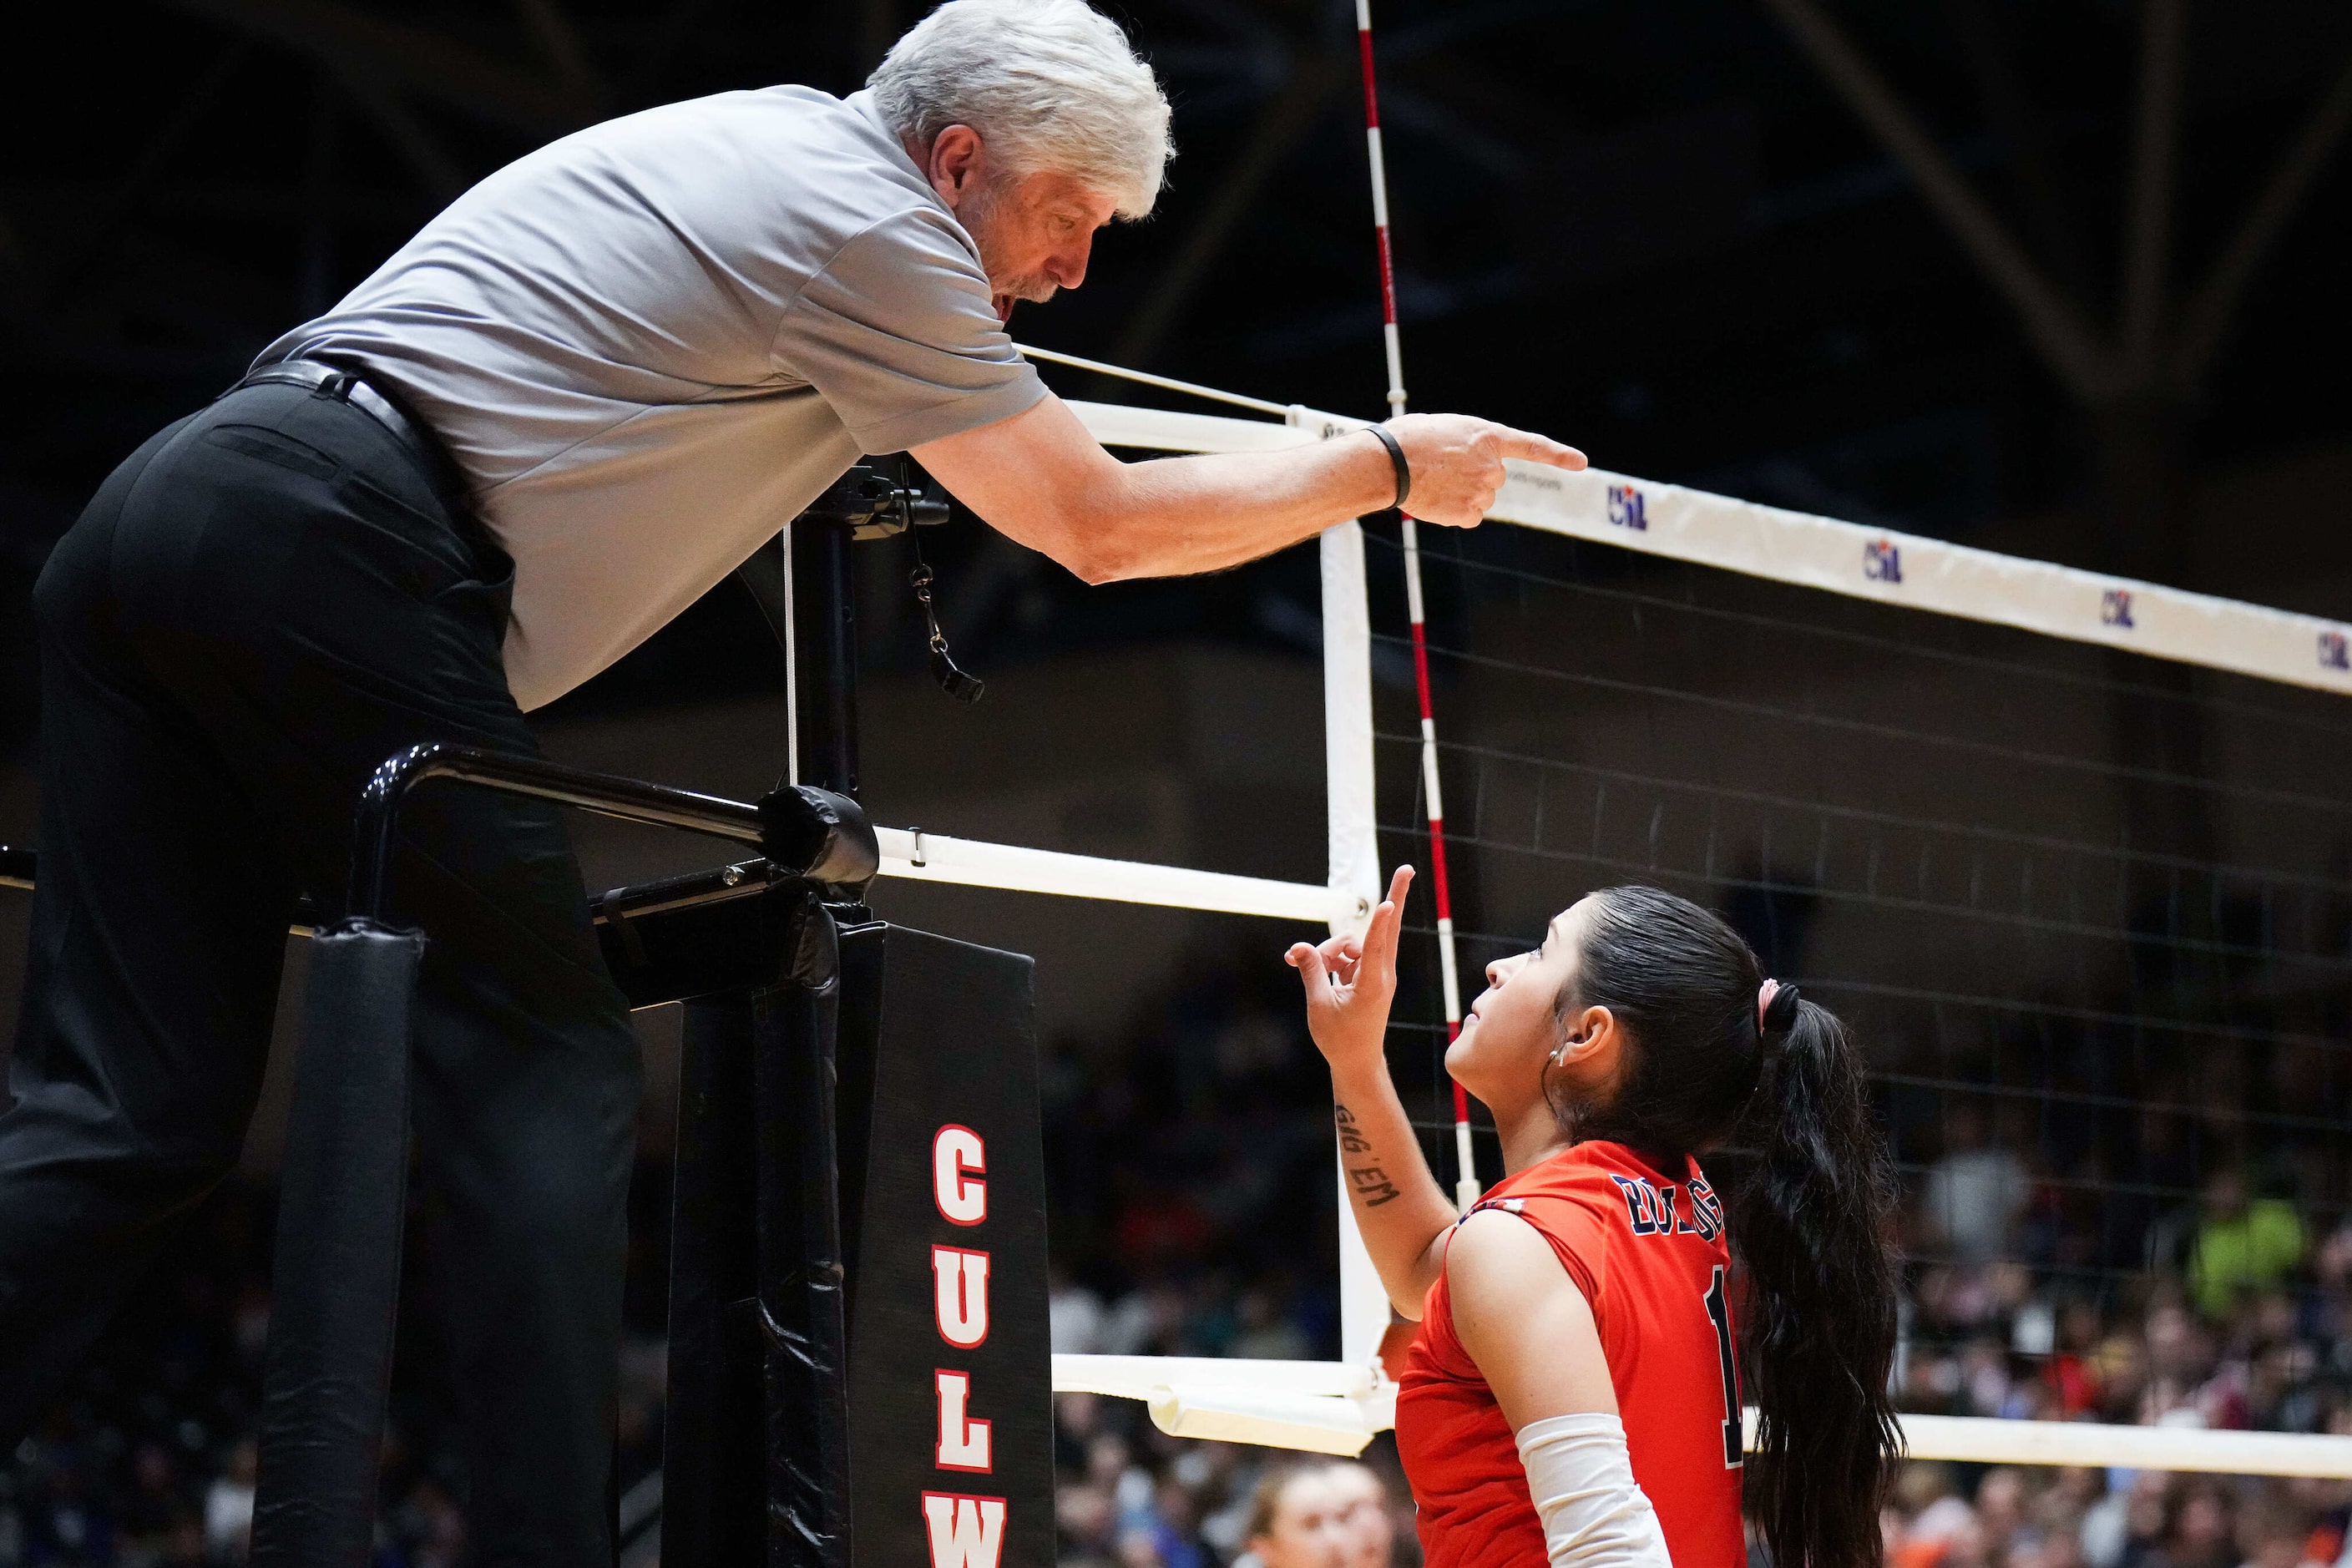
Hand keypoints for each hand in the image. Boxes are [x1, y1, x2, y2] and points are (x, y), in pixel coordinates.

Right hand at [1287, 866, 1413, 1077]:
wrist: (1356, 1061)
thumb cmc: (1340, 1039)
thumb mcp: (1319, 1005)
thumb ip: (1311, 971)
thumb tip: (1299, 946)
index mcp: (1373, 985)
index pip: (1377, 947)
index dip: (1380, 923)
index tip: (1389, 903)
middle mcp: (1380, 974)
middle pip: (1387, 928)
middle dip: (1396, 896)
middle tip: (1406, 869)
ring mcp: (1375, 972)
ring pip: (1350, 943)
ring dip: (1328, 950)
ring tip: (1305, 967)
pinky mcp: (1367, 973)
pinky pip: (1347, 953)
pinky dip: (1329, 958)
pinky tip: (1311, 967)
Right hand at [1384, 415, 1585, 528]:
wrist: (1390, 463)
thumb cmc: (1410, 440)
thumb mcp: (1447, 429)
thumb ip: (1470, 444)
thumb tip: (1468, 467)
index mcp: (1489, 436)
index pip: (1532, 445)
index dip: (1558, 455)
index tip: (1581, 463)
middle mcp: (1493, 465)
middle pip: (1495, 478)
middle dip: (1475, 475)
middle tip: (1443, 468)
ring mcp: (1483, 491)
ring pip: (1481, 498)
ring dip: (1462, 493)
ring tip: (1434, 481)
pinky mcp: (1469, 513)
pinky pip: (1470, 516)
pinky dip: (1455, 511)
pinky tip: (1436, 499)